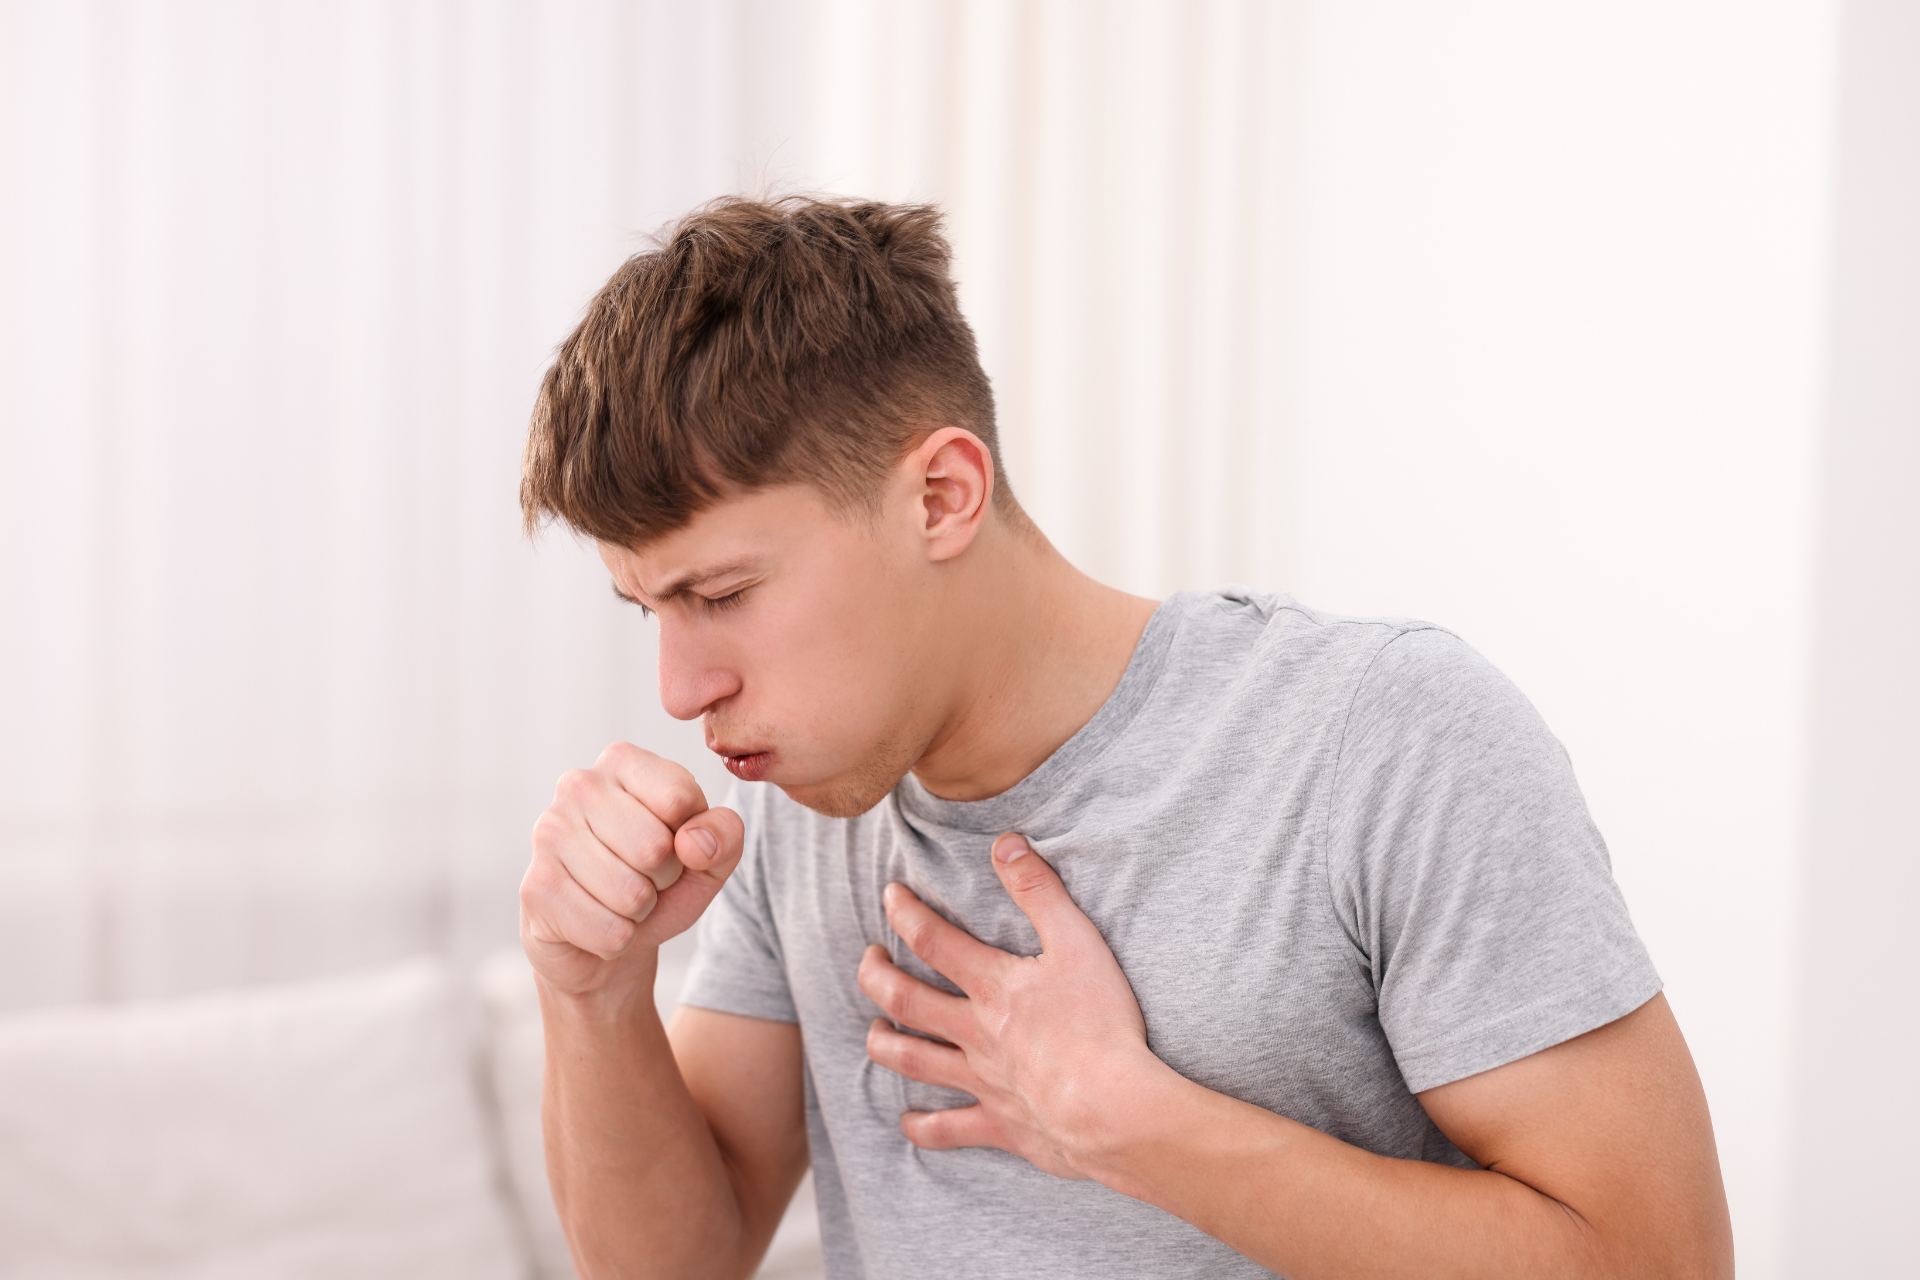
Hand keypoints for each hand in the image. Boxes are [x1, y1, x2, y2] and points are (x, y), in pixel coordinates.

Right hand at [520, 742, 742, 1001]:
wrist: (608, 938)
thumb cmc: (660, 883)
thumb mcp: (709, 857)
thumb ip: (724, 836)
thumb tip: (695, 843)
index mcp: (623, 762)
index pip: (679, 797)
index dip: (690, 837)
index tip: (673, 844)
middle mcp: (579, 785)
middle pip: (655, 847)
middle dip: (663, 878)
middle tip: (645, 877)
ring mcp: (549, 833)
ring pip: (630, 893)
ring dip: (639, 911)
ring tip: (621, 898)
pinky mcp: (535, 887)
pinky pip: (608, 930)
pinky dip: (617, 938)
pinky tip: (597, 921)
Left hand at [857, 833, 1173, 1179]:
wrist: (1111, 1107)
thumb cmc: (1101, 1022)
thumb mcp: (1078, 942)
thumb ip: (1039, 890)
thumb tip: (1005, 842)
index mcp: (992, 985)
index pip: (932, 940)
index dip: (905, 913)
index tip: (889, 895)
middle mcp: (975, 1031)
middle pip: (906, 1002)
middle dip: (877, 976)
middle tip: (867, 960)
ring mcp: (982, 1080)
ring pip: (914, 1062)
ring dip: (885, 1045)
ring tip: (872, 1034)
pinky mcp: (999, 1123)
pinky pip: (950, 1129)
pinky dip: (925, 1128)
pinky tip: (909, 1124)